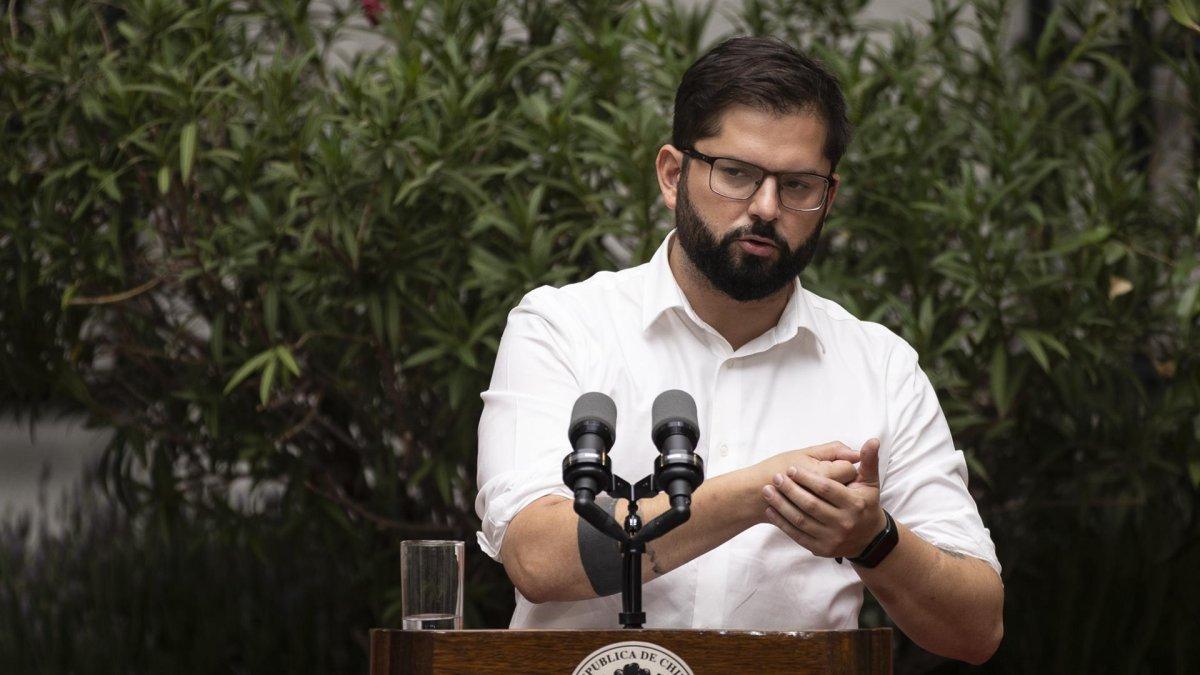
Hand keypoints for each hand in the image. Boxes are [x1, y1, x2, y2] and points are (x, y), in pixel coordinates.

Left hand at [760, 438, 885, 558]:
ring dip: (781, 505)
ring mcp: (832, 538)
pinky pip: (797, 535)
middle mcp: (844, 523)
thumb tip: (873, 440)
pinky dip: (782, 522)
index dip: (807, 478)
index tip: (791, 468)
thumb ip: (868, 461)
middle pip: (811, 504)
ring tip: (767, 490)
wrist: (868, 539)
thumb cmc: (865, 504)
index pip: (826, 489)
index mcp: (854, 504)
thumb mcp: (870, 482)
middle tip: (775, 477)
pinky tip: (771, 509)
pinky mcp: (822, 549)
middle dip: (790, 490)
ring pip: (801, 520)